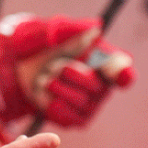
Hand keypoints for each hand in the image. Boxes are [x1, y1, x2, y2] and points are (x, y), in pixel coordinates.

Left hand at [0, 14, 136, 127]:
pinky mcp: (78, 120)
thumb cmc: (44, 45)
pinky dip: (51, 103)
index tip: (116, 72)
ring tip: (46, 77)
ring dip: (56, 86)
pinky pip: (67, 116)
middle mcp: (104, 84)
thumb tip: (94, 28)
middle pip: (94, 85)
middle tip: (53, 66)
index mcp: (106, 59)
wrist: (24, 66)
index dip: (122, 72)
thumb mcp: (53, 31)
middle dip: (68, 72)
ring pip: (79, 101)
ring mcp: (92, 105)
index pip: (122, 70)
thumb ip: (72, 28)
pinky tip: (46, 93)